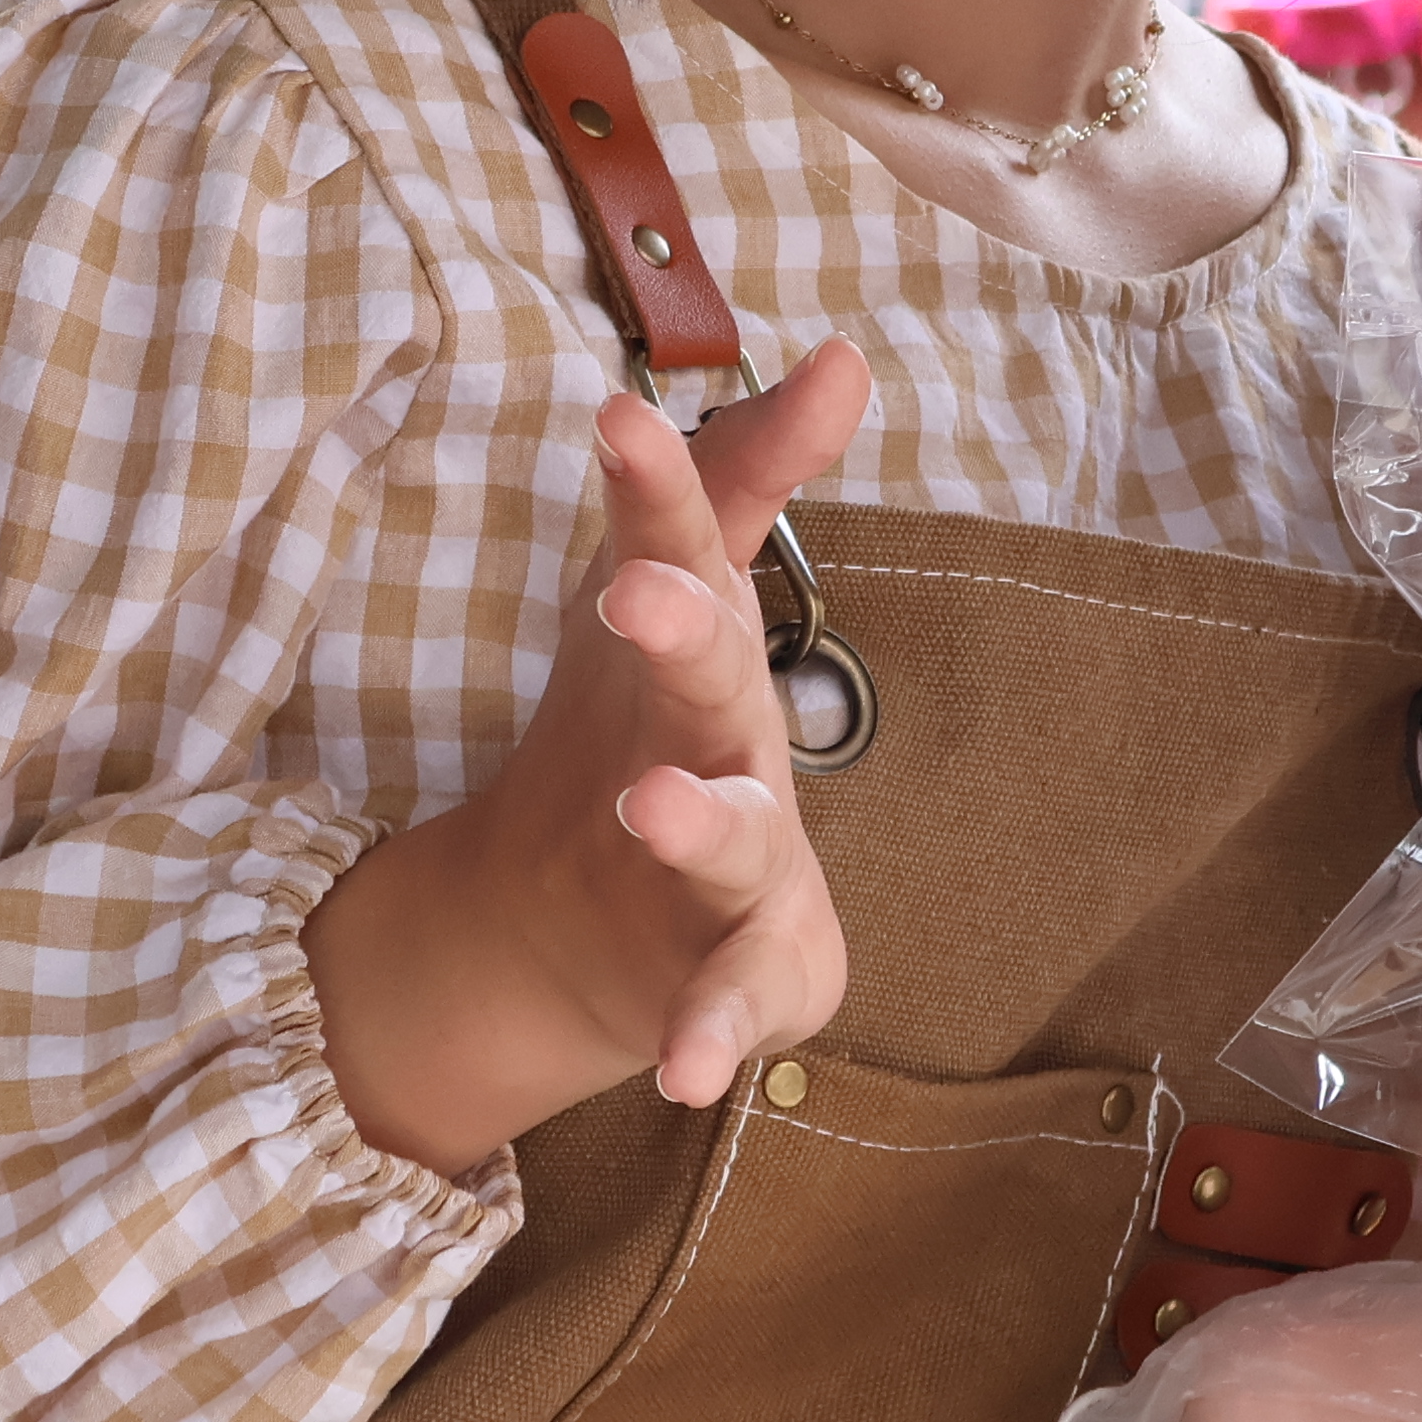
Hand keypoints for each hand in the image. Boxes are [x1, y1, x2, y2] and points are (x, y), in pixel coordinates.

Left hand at [305, 343, 871, 1173]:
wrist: (578, 916)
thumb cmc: (637, 721)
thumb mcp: (658, 592)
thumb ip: (729, 477)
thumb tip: (842, 353)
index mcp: (703, 648)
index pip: (684, 547)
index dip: (657, 486)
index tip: (611, 417)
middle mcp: (735, 747)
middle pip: (715, 683)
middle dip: (683, 634)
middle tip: (631, 592)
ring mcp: (746, 866)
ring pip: (733, 842)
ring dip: (700, 823)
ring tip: (652, 805)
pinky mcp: (751, 972)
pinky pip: (734, 1002)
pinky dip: (717, 1033)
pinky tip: (688, 1069)